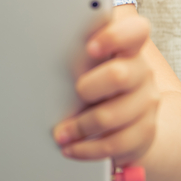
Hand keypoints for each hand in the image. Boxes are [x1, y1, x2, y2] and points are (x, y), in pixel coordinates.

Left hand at [52, 7, 159, 166]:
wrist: (130, 118)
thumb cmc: (99, 83)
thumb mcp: (89, 64)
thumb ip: (76, 52)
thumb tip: (35, 45)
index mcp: (128, 48)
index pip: (135, 31)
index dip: (115, 36)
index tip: (90, 46)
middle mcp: (141, 73)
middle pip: (120, 75)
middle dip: (89, 87)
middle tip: (75, 92)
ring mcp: (145, 103)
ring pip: (114, 115)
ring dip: (81, 126)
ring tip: (61, 133)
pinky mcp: (144, 132)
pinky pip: (116, 144)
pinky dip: (88, 149)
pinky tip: (72, 148)